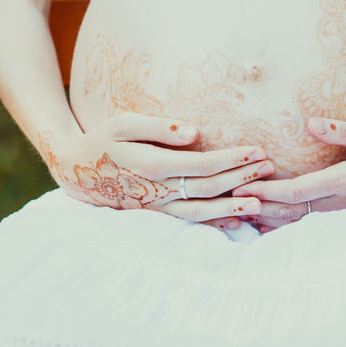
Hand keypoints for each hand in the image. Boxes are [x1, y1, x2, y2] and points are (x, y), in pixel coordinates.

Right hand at [38, 112, 273, 231]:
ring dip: (232, 206)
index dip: (231, 159)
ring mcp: (157, 206)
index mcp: (152, 166)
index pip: (202, 165)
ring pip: (201, 211)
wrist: (75, 171)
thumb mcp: (123, 123)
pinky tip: (235, 223)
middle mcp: (158, 192)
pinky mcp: (156, 213)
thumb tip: (194, 132)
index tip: (256, 150)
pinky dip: (212, 223)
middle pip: (208, 188)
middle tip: (270, 168)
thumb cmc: (101, 140)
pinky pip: (189, 221)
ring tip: (260, 202)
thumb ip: (158, 128)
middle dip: (241, 178)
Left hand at [230, 116, 345, 231]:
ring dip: (266, 218)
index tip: (244, 186)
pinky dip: (282, 224)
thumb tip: (311, 122)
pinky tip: (263, 220)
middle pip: (289, 212)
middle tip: (226, 197)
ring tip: (235, 210)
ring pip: (295, 223)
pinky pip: (306, 224)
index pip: (299, 191)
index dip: (269, 190)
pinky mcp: (341, 218)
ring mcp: (341, 216)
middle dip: (258, 206)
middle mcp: (340, 204)